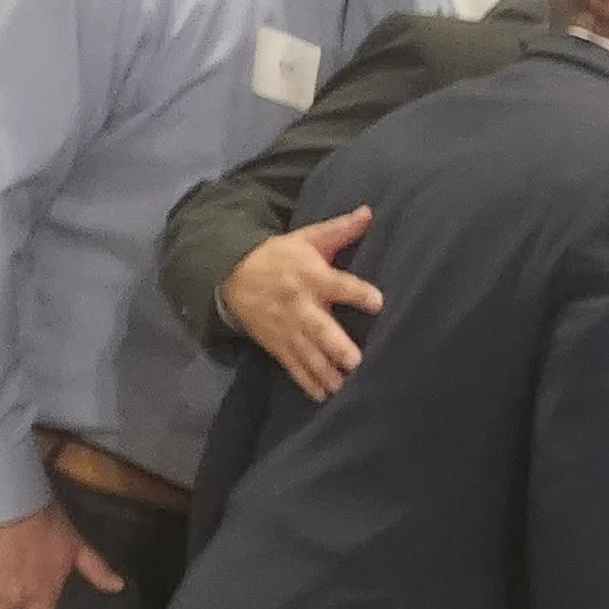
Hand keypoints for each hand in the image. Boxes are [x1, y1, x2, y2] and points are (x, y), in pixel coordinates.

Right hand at [219, 207, 381, 400]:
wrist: (230, 273)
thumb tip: (369, 211)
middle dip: (336, 345)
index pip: (337, 284)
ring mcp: (287, 328)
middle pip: (319, 328)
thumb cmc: (280, 255)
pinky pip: (294, 366)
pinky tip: (324, 397)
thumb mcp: (306, 238)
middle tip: (355, 362)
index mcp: (310, 276)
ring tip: (345, 389)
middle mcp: (299, 305)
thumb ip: (340, 230)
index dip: (357, 292)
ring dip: (326, 372)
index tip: (378, 302)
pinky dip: (308, 382)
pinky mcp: (277, 344)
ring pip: (308, 354)